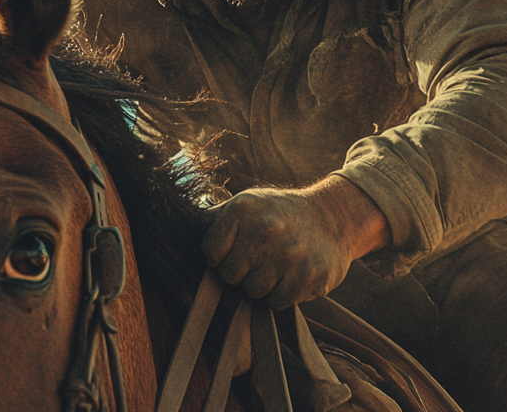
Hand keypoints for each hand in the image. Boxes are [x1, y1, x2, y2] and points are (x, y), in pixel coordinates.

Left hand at [200, 176, 389, 308]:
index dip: (219, 258)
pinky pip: (277, 302)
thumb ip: (215, 220)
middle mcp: (265, 230)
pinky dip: (280, 293)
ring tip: (273, 266)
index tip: (232, 252)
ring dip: (260, 285)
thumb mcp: (246, 203)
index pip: (211, 254)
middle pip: (230, 277)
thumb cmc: (278, 212)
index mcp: (244, 210)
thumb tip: (176, 232)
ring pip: (253, 292)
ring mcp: (288, 255)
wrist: (331, 216)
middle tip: (255, 260)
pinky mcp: (309, 277)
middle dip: (239, 273)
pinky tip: (290, 274)